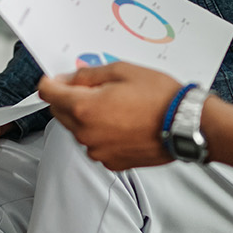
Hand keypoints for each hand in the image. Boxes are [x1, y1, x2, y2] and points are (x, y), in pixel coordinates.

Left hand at [39, 62, 180, 169]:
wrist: (184, 125)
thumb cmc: (160, 99)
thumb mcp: (122, 71)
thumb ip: (89, 74)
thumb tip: (71, 77)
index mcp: (84, 108)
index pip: (48, 93)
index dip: (51, 82)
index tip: (56, 79)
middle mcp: (86, 133)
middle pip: (59, 112)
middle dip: (69, 98)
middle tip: (93, 88)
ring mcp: (98, 150)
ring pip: (77, 130)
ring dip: (86, 117)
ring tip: (115, 106)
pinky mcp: (110, 162)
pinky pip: (95, 144)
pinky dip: (101, 133)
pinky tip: (122, 122)